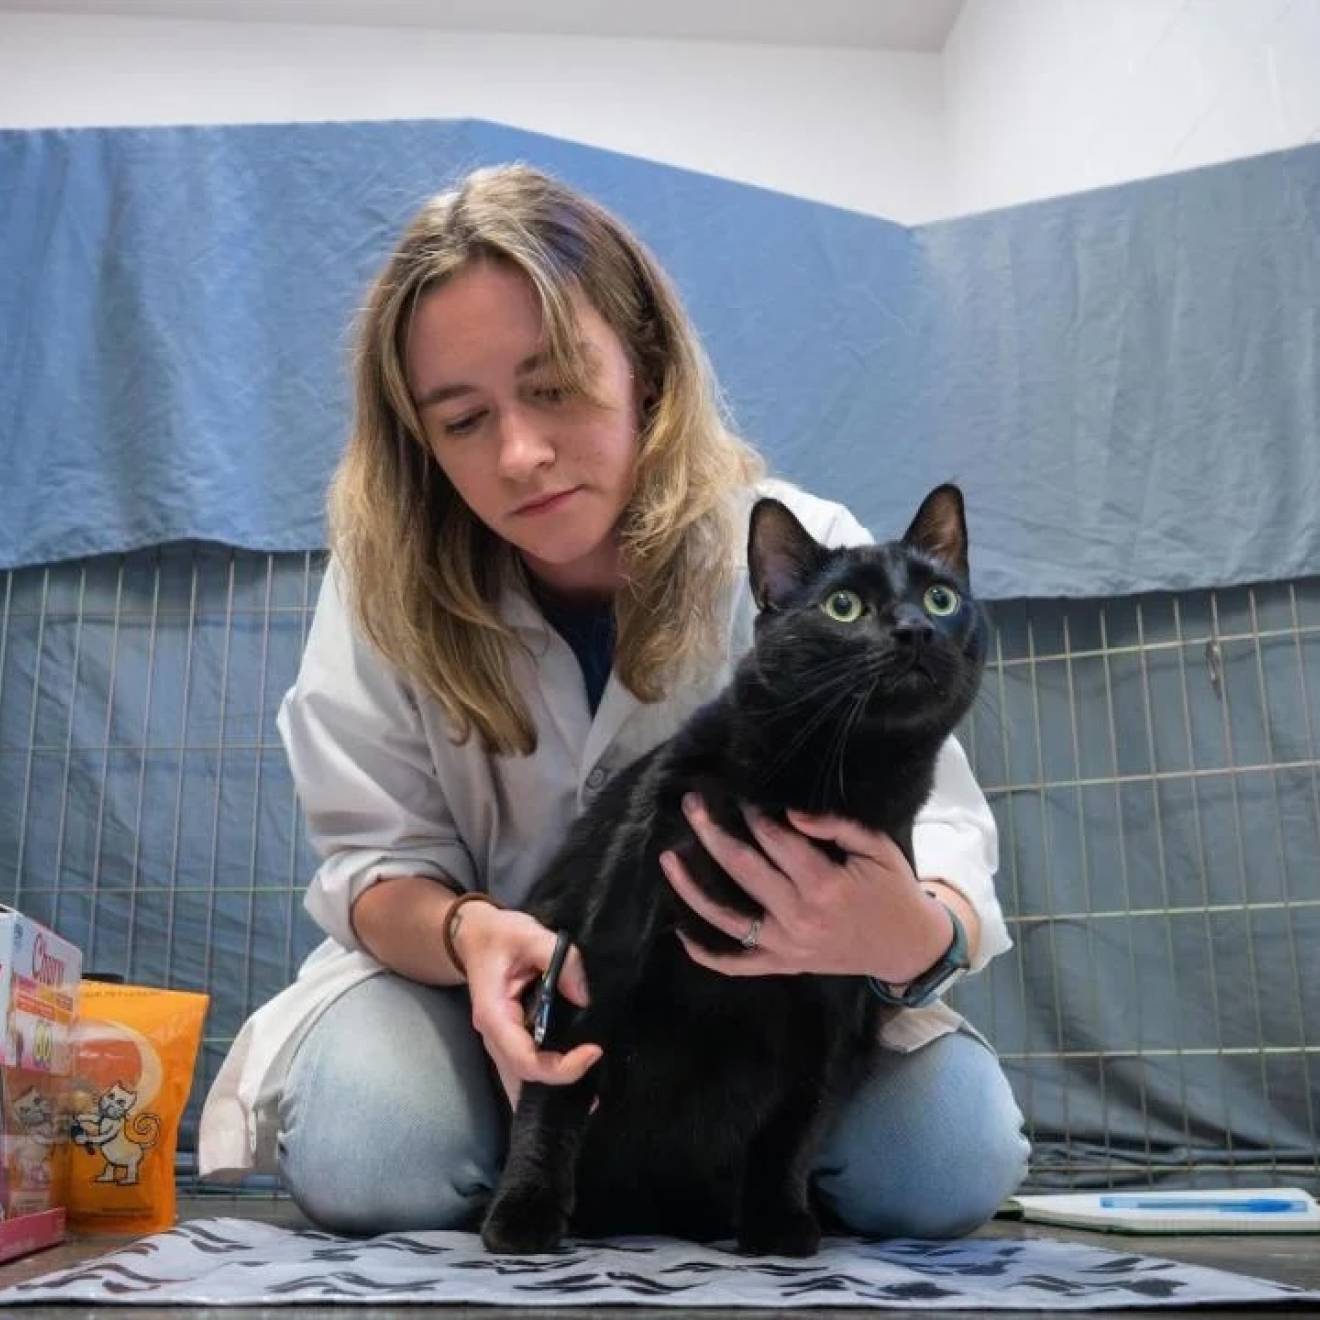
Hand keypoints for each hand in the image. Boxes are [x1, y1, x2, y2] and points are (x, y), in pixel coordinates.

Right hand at [455, 905, 601, 1109]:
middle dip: (559, 1089)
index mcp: (494, 1016)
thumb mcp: (529, 934)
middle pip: (524, 1079)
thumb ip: (560, 959)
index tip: (593, 1052)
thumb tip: (584, 996)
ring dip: (552, 1091)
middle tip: (596, 1096)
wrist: (474, 936)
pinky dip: (548, 1077)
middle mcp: (494, 1037)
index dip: (560, 1067)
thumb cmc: (499, 935)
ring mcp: (501, 1041)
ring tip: (591, 1099)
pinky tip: (574, 1078)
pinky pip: (527, 1066)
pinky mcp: (511, 1038)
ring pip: (522, 1081)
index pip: (525, 1060)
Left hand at [659, 795, 950, 983]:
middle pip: (743, 870)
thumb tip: (791, 812)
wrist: (905, 946)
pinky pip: (736, 964)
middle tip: (690, 805)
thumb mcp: (877, 849)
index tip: (737, 793)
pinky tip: (681, 930)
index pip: (775, 841)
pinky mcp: (782, 965)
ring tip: (669, 858)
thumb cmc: (891, 890)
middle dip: (712, 833)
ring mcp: (786, 945)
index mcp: (825, 885)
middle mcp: (798, 917)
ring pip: (727, 918)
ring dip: (692, 888)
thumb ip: (837, 826)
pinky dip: (705, 952)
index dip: (753, 814)